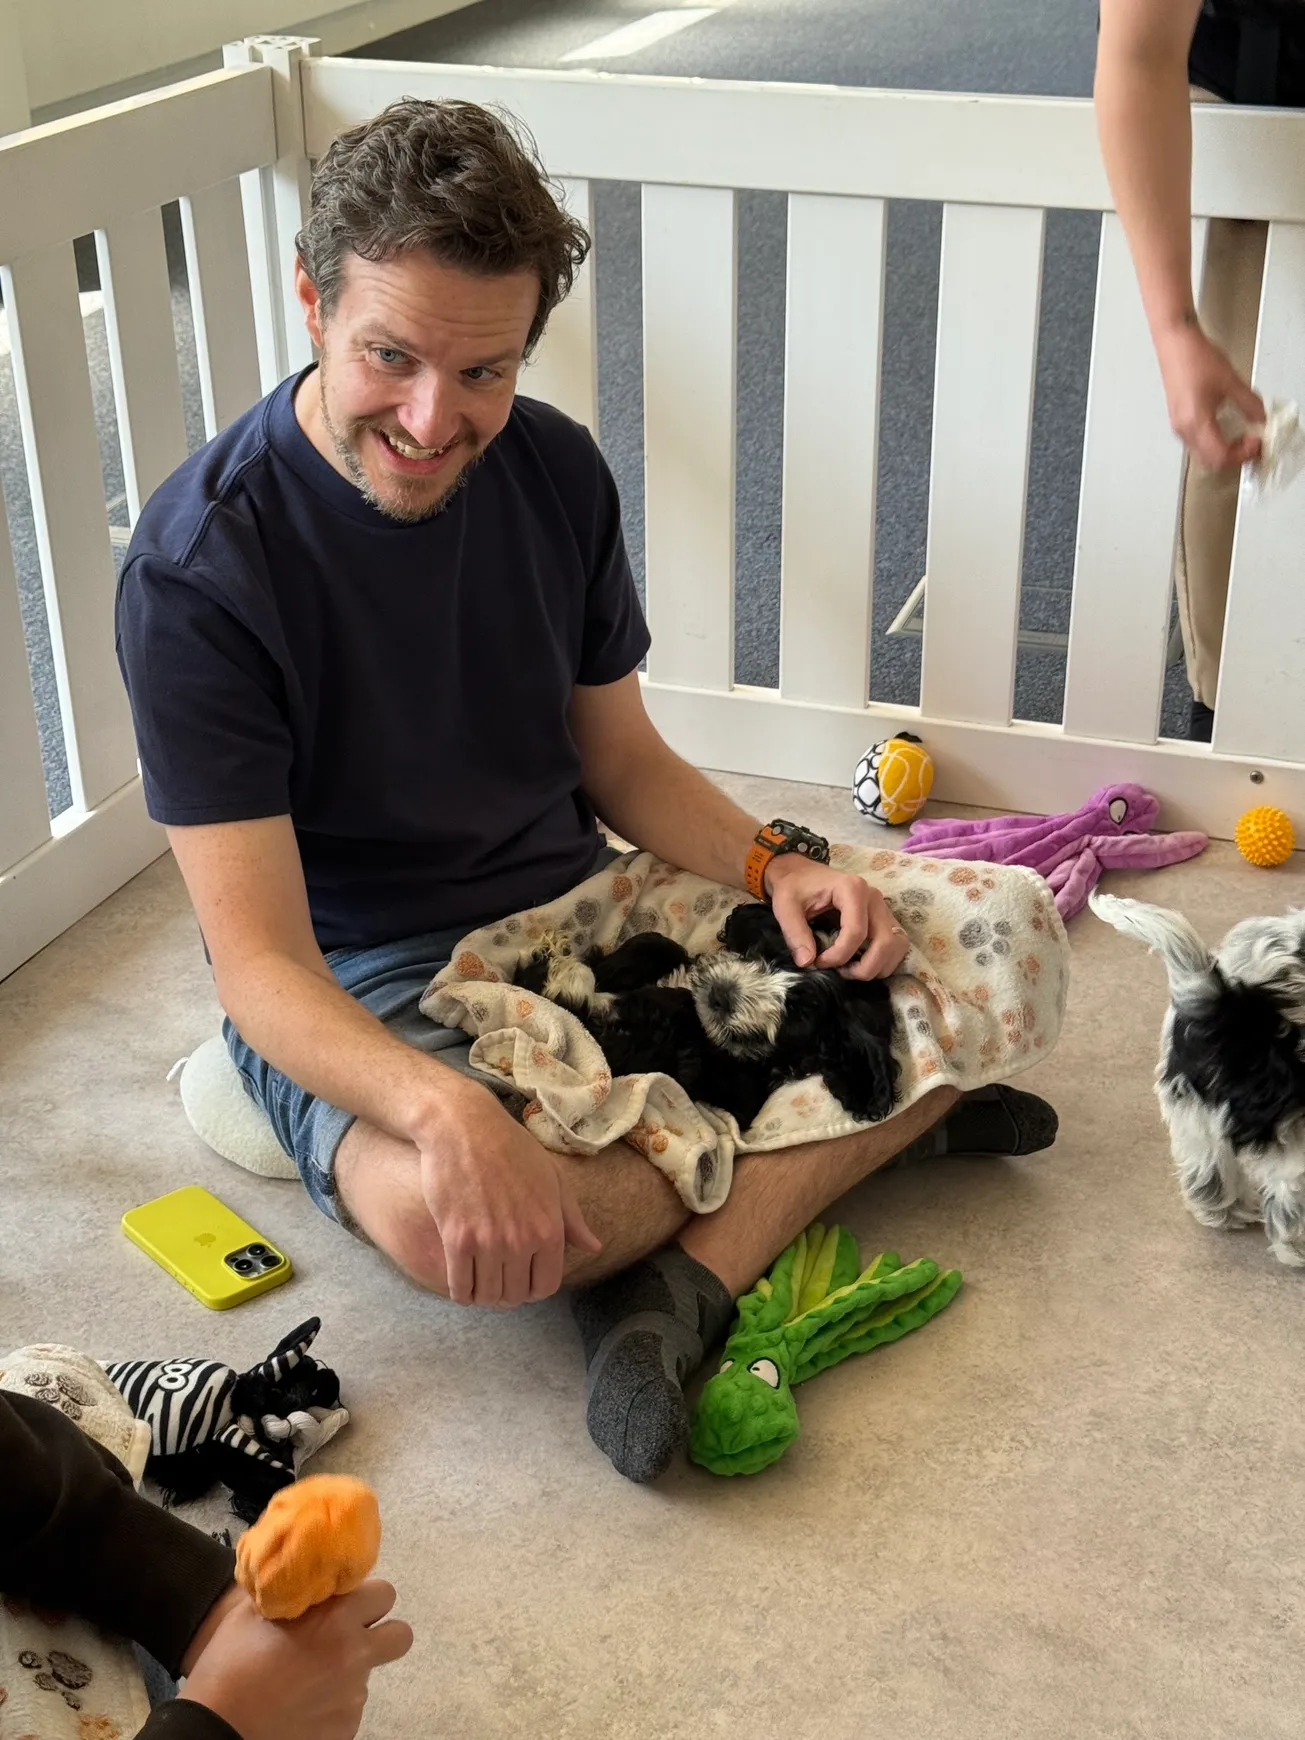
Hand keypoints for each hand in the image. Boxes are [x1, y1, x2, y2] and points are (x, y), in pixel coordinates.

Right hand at [181, 1580, 411, 1739]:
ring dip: (347, 1672)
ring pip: (368, 1675)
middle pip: (400, 1636)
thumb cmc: (229, 1662)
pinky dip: (332, 1706)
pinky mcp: (344, 1731)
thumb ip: (292, 1590)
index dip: (364, 1598)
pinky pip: (349, 1710)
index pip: (385, 1593)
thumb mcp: (255, 1611)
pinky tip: (301, 1706)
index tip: (343, 1606)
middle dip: (379, 1633)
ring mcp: (352, 1698)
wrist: (214, 1728)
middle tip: (346, 1638)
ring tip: (306, 1679)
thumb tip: (304, 1575)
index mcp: (337, 1618)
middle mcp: (354, 1655)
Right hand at [418, 1088, 601, 1306]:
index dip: (534, 1290)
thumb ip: (573, 1219)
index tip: (523, 1281)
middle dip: (508, 1294)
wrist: (465, 1128)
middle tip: (498, 1281)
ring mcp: (488, 1242)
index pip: (546, 1286)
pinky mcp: (457, 1239)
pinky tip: (462, 1284)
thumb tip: (594, 1247)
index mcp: (549, 1229)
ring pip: (487, 1294)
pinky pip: (460, 1287)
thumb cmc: (511, 1149)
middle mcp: (522, 1241)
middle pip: (515, 1295)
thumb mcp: (553, 1179)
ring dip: (484, 1295)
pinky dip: (461, 1293)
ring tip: (480, 1283)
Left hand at [764, 854, 908, 980]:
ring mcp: (882, 908)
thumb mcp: (785, 907)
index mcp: (852, 889)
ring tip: (851, 969)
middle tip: (839, 972)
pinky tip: (861, 964)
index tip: (818, 962)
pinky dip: (884, 961)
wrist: (800, 874)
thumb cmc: (794, 887)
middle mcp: (874, 897)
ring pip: (897, 946)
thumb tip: (807, 963)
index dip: (839, 955)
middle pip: (885, 942)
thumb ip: (795, 934)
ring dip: (878, 966)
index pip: (856, 932)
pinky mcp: (884, 918)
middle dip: (864, 968)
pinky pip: (896, 945)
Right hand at [1154, 321, 1263, 470]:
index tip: (1256, 441)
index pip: (1220, 456)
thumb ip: (1250, 404)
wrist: (1175, 343)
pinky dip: (1214, 440)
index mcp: (1195, 422)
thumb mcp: (1231, 381)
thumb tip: (1261, 419)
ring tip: (1241, 433)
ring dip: (1223, 449)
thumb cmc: (1195, 358)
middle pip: (1209, 461)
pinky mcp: (1178, 420)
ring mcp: (1178, 426)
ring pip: (1202, 453)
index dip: (1242, 454)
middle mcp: (1183, 430)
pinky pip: (1197, 442)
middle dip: (1233, 456)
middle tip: (1250, 442)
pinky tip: (1226, 424)